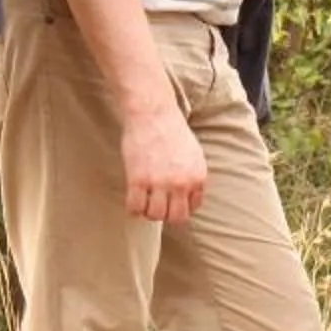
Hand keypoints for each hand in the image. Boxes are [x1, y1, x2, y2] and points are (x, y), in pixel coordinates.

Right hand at [120, 102, 209, 223]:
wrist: (153, 113)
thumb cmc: (172, 130)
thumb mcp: (194, 154)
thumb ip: (193, 176)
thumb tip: (189, 196)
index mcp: (197, 177)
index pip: (192, 208)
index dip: (180, 207)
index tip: (170, 202)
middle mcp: (181, 183)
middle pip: (175, 217)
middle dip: (166, 214)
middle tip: (157, 204)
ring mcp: (159, 183)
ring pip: (155, 216)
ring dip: (148, 212)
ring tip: (144, 201)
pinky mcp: (138, 180)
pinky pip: (135, 208)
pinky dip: (133, 209)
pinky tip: (133, 200)